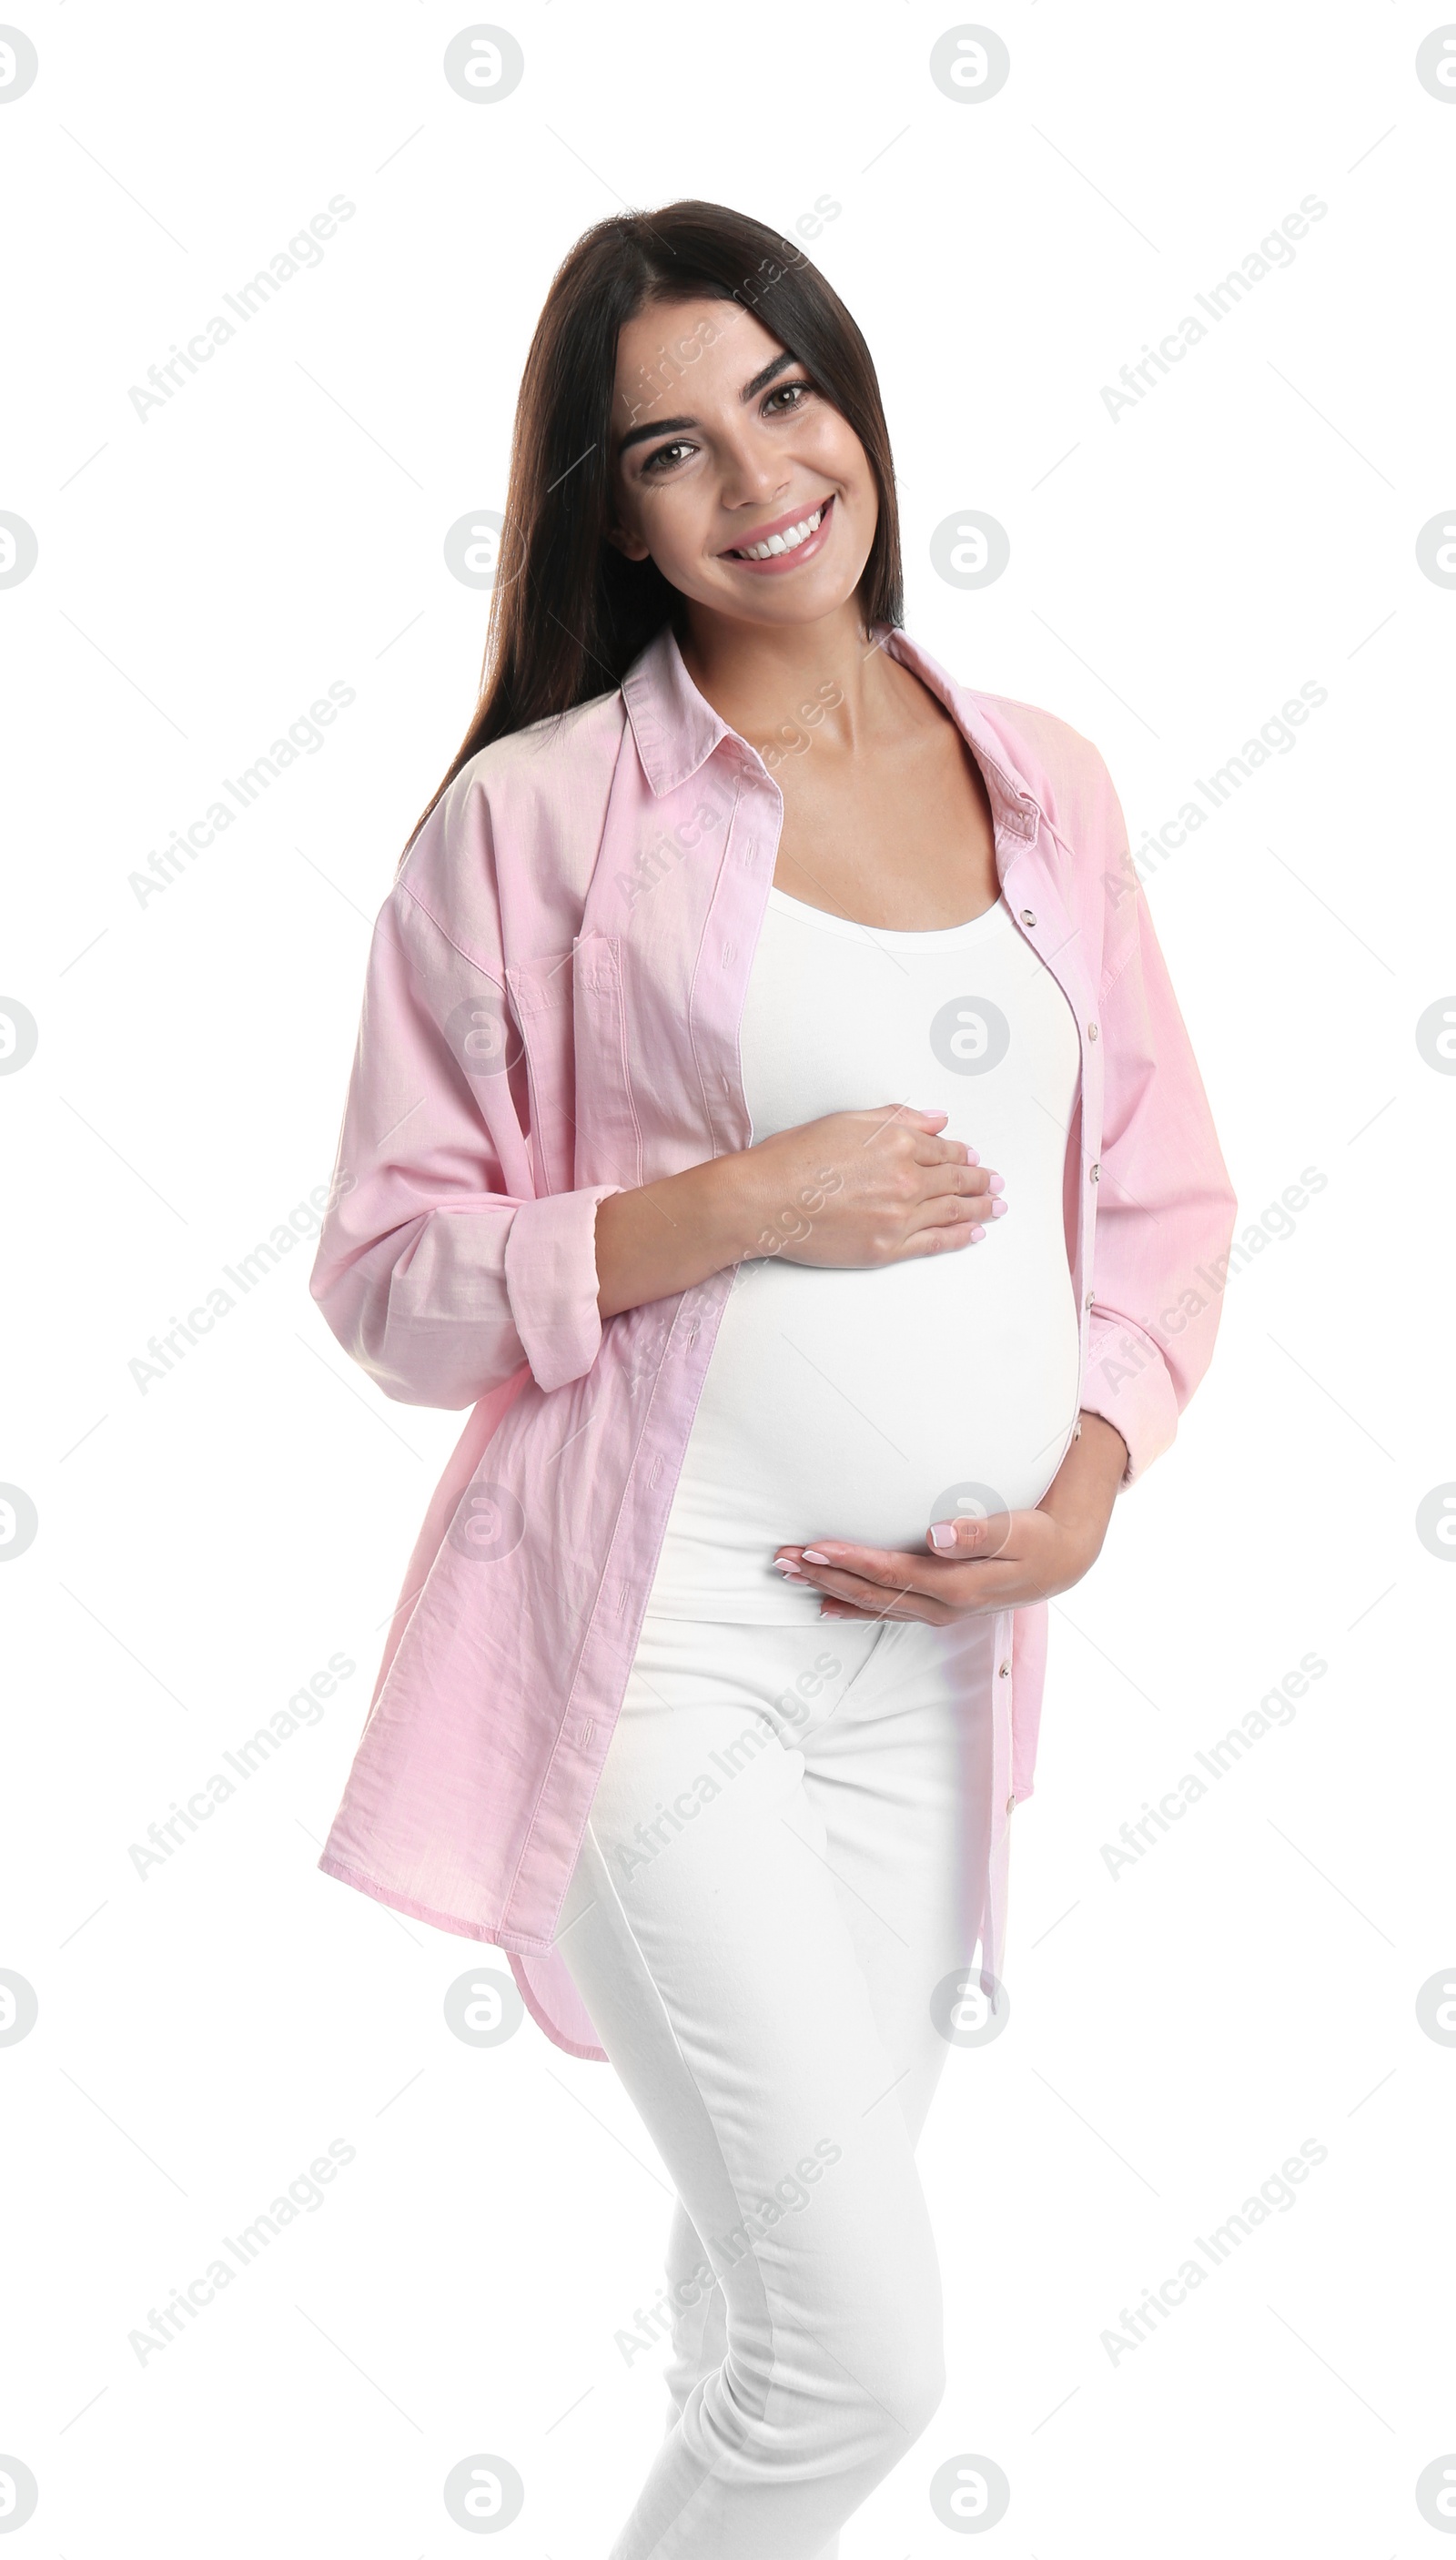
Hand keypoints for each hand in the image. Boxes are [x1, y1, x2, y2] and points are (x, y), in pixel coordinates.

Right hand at [741, 1104, 1004, 1267]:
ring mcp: (899, 1217)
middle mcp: (906, 1179)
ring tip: (996, 1207)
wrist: (764, 1201)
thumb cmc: (794, 1158)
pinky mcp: (886, 1248)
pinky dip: (958, 1237)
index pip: (944, 1149)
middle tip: (997, 1183)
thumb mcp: (846, 1122)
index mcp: (898, 1143)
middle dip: (981, 1181)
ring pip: (952, 1211)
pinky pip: (935, 1242)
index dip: (963, 1153)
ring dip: (979, 1208)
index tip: (974, 1157)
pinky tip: (973, 1233)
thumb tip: (936, 1120)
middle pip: (956, 1180)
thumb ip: (897, 1119)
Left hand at [773, 1412, 1129, 1623]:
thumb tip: (935, 1535)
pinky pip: (886, 1614)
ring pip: (873, 1604)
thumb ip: (977, 1532)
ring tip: (791, 1575)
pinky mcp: (937, 1608)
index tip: (817, 1547)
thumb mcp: (1017, 1529)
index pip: (893, 1573)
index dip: (853, 1561)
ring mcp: (938, 1611)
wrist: (1062, 1563)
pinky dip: (853, 1610)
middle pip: (873, 1593)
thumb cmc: (1038, 1537)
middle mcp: (942, 1605)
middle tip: (783, 1559)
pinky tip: (824, 1608)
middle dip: (826, 1576)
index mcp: (957, 1585)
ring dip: (830, 1590)